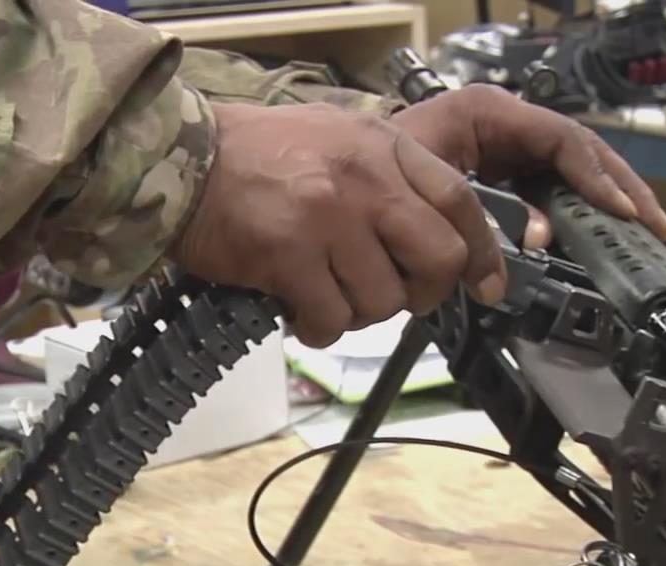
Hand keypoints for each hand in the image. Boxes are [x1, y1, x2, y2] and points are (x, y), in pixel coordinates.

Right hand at [170, 102, 504, 347]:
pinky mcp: (288, 256)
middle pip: (438, 258)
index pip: (459, 201)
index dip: (483, 252)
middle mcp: (364, 179)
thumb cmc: (257, 154)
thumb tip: (438, 233)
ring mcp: (328, 218)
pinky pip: (331, 320)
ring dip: (360, 312)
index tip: (488, 286)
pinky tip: (298, 310)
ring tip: (328, 293)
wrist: (177, 159)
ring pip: (383, 300)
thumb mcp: (339, 138)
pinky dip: (319, 327)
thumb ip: (390, 177)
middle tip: (398, 297)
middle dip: (426, 293)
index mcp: (383, 146)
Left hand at [389, 84, 665, 247]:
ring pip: (574, 170)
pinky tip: (599, 233)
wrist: (346, 177)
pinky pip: (553, 188)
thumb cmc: (381, 169)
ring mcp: (508, 146)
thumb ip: (489, 213)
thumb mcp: (435, 187)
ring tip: (641, 229)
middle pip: (583, 151)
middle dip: (622, 188)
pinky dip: (579, 210)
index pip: (564, 140)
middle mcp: (507, 123)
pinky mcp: (505, 171)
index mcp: (490, 112)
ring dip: (609, 199)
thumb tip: (543, 235)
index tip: (620, 210)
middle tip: (654, 224)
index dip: (597, 178)